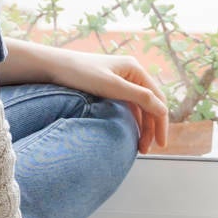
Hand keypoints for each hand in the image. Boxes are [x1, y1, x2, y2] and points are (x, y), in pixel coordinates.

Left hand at [8, 41, 175, 152]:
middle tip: (146, 150)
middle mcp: (131, 72)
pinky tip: (129, 132)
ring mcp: (120, 78)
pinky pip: (127, 104)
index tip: (161, 145)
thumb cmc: (81, 74)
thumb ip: (140, 98)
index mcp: (135, 69)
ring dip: (142, 125)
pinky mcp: (109, 85)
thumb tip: (163, 110)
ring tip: (139, 146)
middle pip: (150, 103)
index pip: (158, 99)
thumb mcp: (112, 87)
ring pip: (139, 105)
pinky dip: (131, 119)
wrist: (54, 66)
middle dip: (151, 127)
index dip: (161, 123)